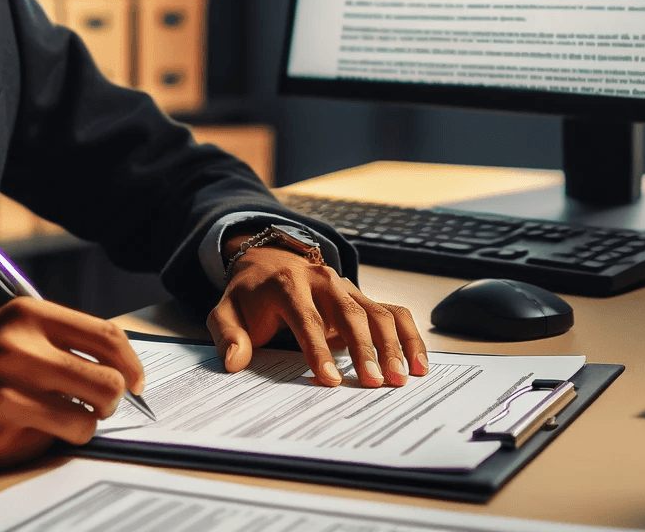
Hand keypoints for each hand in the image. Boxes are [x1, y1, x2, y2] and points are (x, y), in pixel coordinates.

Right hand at [0, 297, 144, 465]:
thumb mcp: (4, 327)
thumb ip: (57, 339)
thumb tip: (118, 365)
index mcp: (25, 316)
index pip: (108, 338)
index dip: (132, 364)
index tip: (136, 380)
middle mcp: (18, 352)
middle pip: (107, 384)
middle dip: (112, 400)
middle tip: (100, 404)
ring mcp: (6, 397)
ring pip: (85, 422)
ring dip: (80, 425)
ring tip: (56, 418)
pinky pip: (47, 446)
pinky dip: (41, 442)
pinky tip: (14, 429)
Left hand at [207, 238, 429, 388]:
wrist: (269, 262)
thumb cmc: (250, 296)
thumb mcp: (226, 312)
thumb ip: (229, 336)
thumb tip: (234, 362)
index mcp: (286, 284)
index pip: (306, 319)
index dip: (318, 351)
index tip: (331, 381)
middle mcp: (322, 280)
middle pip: (349, 315)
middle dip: (364, 350)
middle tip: (374, 384)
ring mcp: (346, 287)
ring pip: (377, 312)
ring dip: (392, 346)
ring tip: (401, 378)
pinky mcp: (362, 296)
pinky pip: (393, 312)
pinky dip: (409, 336)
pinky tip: (419, 363)